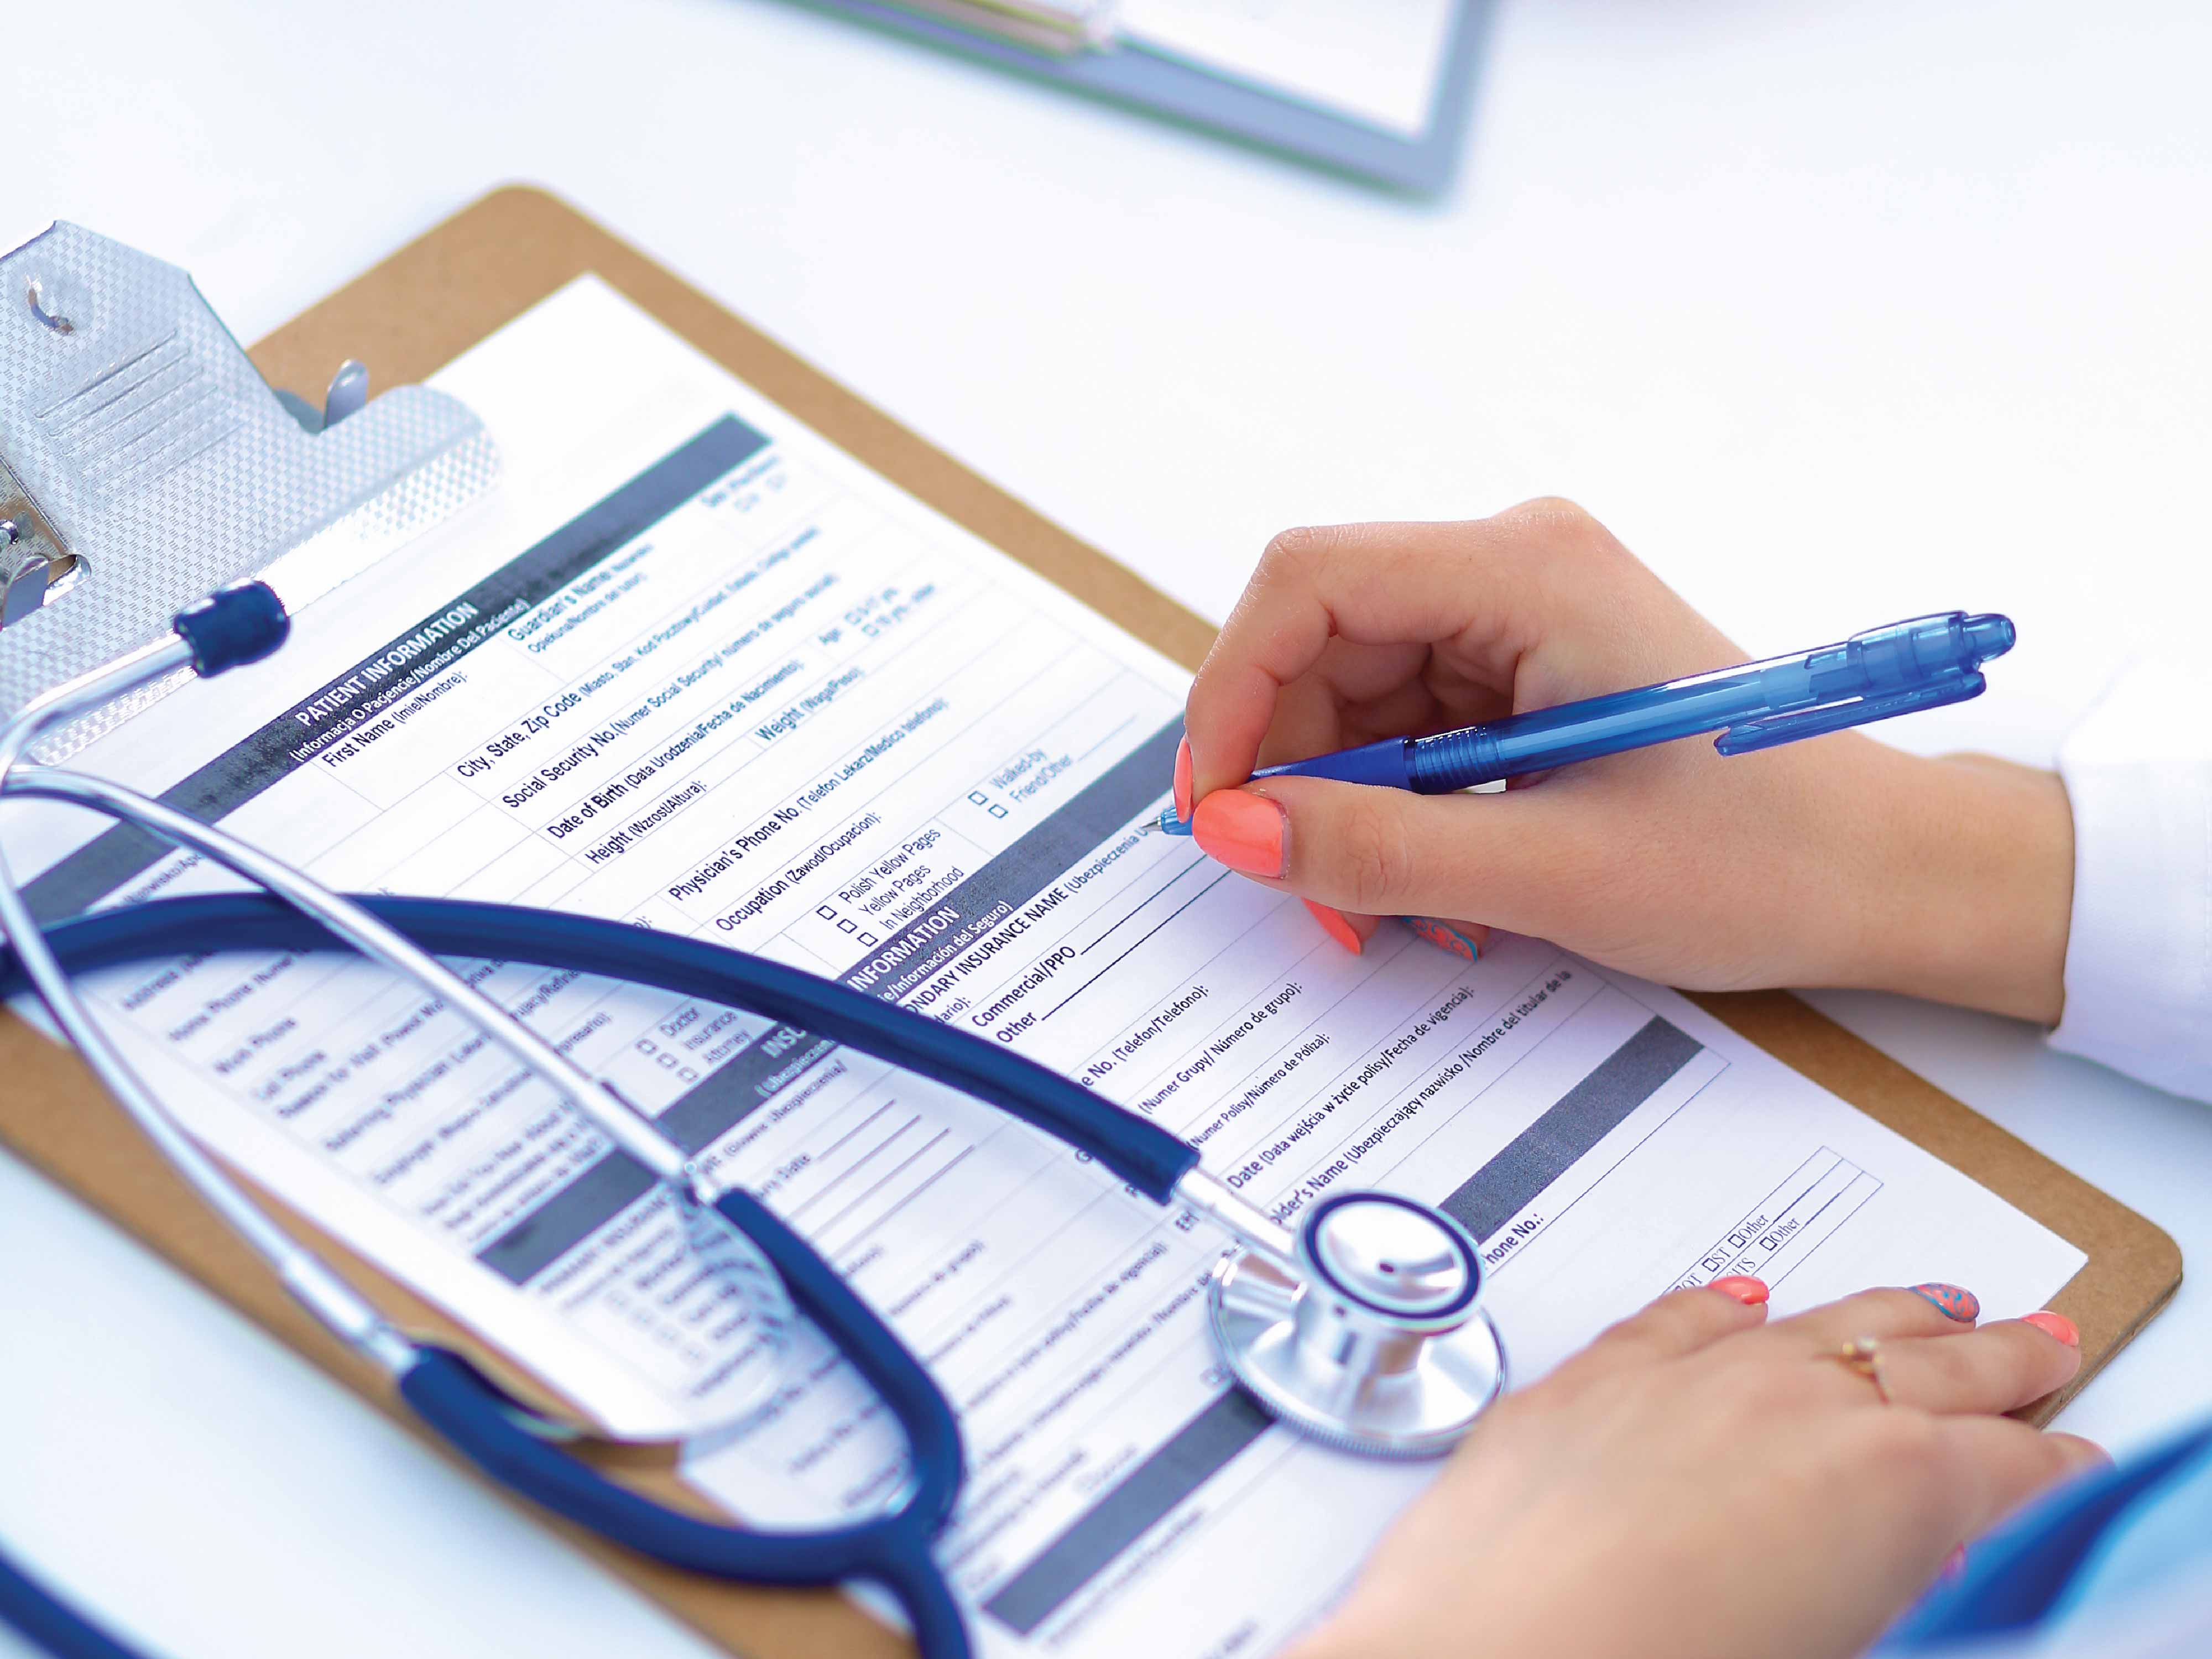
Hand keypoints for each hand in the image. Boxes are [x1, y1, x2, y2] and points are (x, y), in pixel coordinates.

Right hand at [1177, 503, 2073, 1022]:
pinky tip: (1426, 875)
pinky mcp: (1526, 670)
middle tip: (1298, 881)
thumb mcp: (1555, 873)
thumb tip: (1231, 828)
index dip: (1234, 689)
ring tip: (1379, 902)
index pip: (1311, 583)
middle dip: (1288, 763)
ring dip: (1338, 797)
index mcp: (1532, 573)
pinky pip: (1404, 722)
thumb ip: (1379, 849)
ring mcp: (1521, 618)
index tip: (1217, 804)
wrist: (1882, 874)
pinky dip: (1388, 802)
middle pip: (1320, 638)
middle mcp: (1517, 570)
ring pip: (1352, 689)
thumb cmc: (1765, 858)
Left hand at [1287, 1281, 2098, 1658]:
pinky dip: (1719, 1309)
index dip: (2049, 1463)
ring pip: (1816, 1321)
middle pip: (1930, 1361)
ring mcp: (1688, 1378)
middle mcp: (1795, 1403)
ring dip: (1884, 1312)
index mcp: (1890, 1483)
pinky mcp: (1588, 1380)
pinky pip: (1674, 1321)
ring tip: (1931, 1303)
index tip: (2065, 1460)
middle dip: (1997, 1354)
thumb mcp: (1837, 1630)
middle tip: (2040, 1341)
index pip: (2011, 1463)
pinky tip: (1740, 1299)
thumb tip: (1890, 1564)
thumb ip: (1880, 1576)